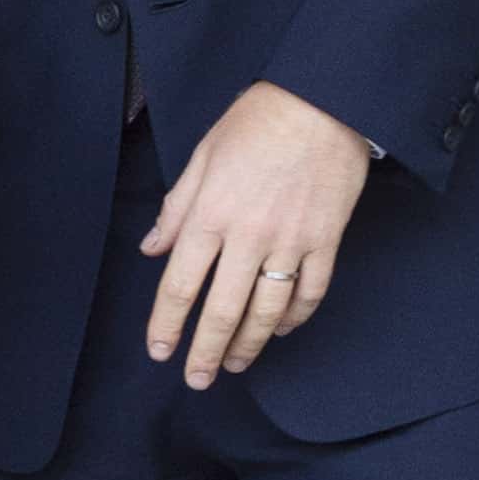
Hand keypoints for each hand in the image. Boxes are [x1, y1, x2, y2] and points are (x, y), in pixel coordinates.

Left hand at [142, 82, 369, 385]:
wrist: (325, 100)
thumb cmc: (258, 121)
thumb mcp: (203, 156)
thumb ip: (177, 207)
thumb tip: (152, 248)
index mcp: (210, 214)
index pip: (180, 284)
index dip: (166, 324)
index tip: (159, 351)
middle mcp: (248, 236)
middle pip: (222, 310)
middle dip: (206, 351)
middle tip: (197, 379)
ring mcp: (291, 242)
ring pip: (266, 310)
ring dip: (249, 344)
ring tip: (236, 364)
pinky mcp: (326, 240)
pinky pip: (310, 292)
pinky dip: (294, 317)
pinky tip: (279, 330)